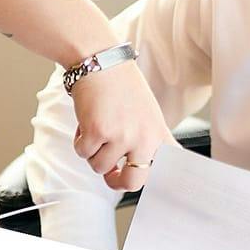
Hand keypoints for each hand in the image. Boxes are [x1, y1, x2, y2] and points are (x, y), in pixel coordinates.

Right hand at [70, 60, 172, 191]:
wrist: (101, 62)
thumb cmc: (121, 86)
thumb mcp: (147, 113)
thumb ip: (147, 139)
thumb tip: (142, 168)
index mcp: (158, 133)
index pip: (170, 166)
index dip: (166, 182)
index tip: (161, 188)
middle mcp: (144, 138)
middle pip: (134, 183)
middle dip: (116, 182)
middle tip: (110, 174)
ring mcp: (121, 136)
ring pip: (99, 167)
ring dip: (92, 152)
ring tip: (95, 129)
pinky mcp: (98, 132)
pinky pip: (83, 153)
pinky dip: (79, 141)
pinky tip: (85, 122)